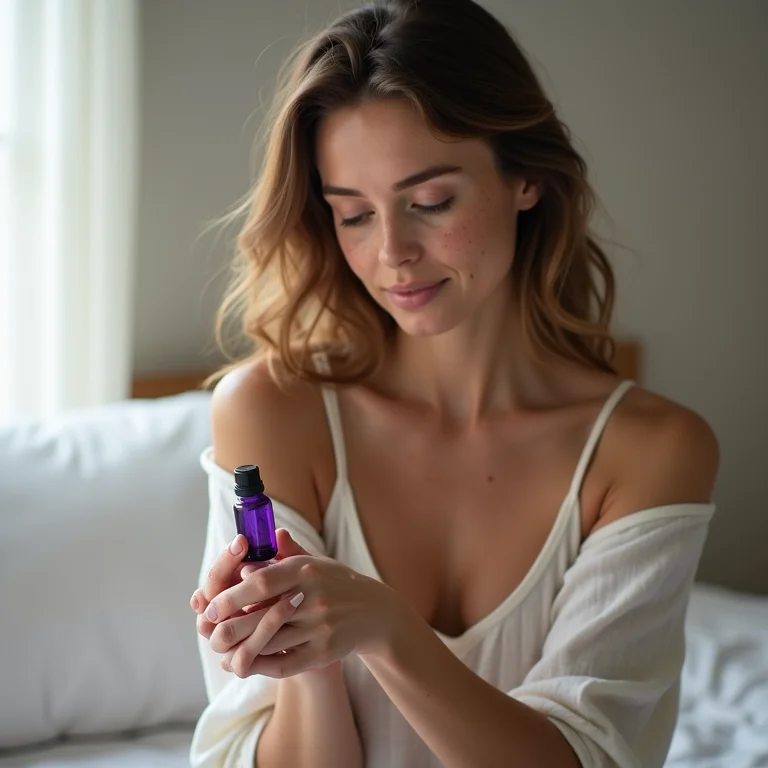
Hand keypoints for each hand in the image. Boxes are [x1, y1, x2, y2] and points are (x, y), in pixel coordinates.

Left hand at [205, 531, 400, 678]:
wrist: (374, 612)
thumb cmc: (335, 583)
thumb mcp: (315, 562)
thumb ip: (285, 555)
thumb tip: (253, 550)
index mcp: (307, 570)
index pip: (263, 582)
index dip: (233, 595)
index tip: (211, 605)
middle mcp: (314, 598)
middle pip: (262, 617)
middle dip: (231, 626)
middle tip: (211, 631)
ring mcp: (321, 627)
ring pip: (271, 643)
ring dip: (242, 648)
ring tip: (222, 648)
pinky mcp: (324, 652)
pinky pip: (285, 664)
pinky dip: (261, 665)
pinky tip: (246, 662)